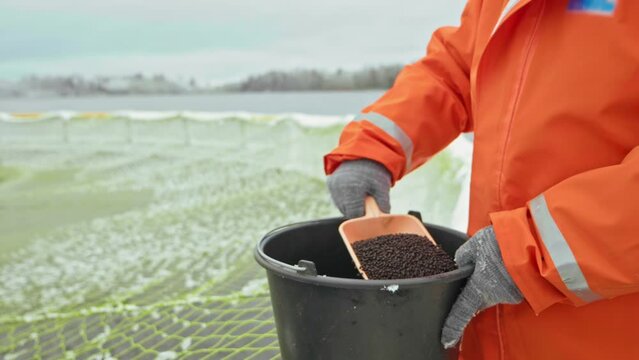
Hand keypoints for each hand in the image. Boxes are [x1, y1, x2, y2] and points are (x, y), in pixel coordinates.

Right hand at [326, 159, 390, 217]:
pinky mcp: (330, 183)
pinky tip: (353, 193)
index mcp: (352, 188)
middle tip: (367, 204)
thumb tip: (383, 219)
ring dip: (350, 206)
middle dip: (357, 211)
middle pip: (346, 211)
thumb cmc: (374, 170)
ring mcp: (333, 185)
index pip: (354, 213)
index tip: (370, 213)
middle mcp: (339, 187)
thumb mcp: (382, 186)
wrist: (364, 153)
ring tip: (360, 197)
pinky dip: (344, 199)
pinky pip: (336, 198)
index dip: (363, 216)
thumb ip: (383, 204)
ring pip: (340, 206)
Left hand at [441, 226, 522, 348]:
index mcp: (478, 289)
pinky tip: (504, 259)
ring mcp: (511, 294)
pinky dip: (503, 274)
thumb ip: (464, 256)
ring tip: (492, 257)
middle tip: (472, 273)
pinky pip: (507, 283)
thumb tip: (461, 262)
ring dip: (490, 278)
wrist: (535, 241)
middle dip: (473, 289)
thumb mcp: (474, 245)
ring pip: (493, 289)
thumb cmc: (501, 244)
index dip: (452, 326)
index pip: (461, 312)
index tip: (446, 339)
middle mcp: (494, 297)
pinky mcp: (523, 288)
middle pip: (477, 298)